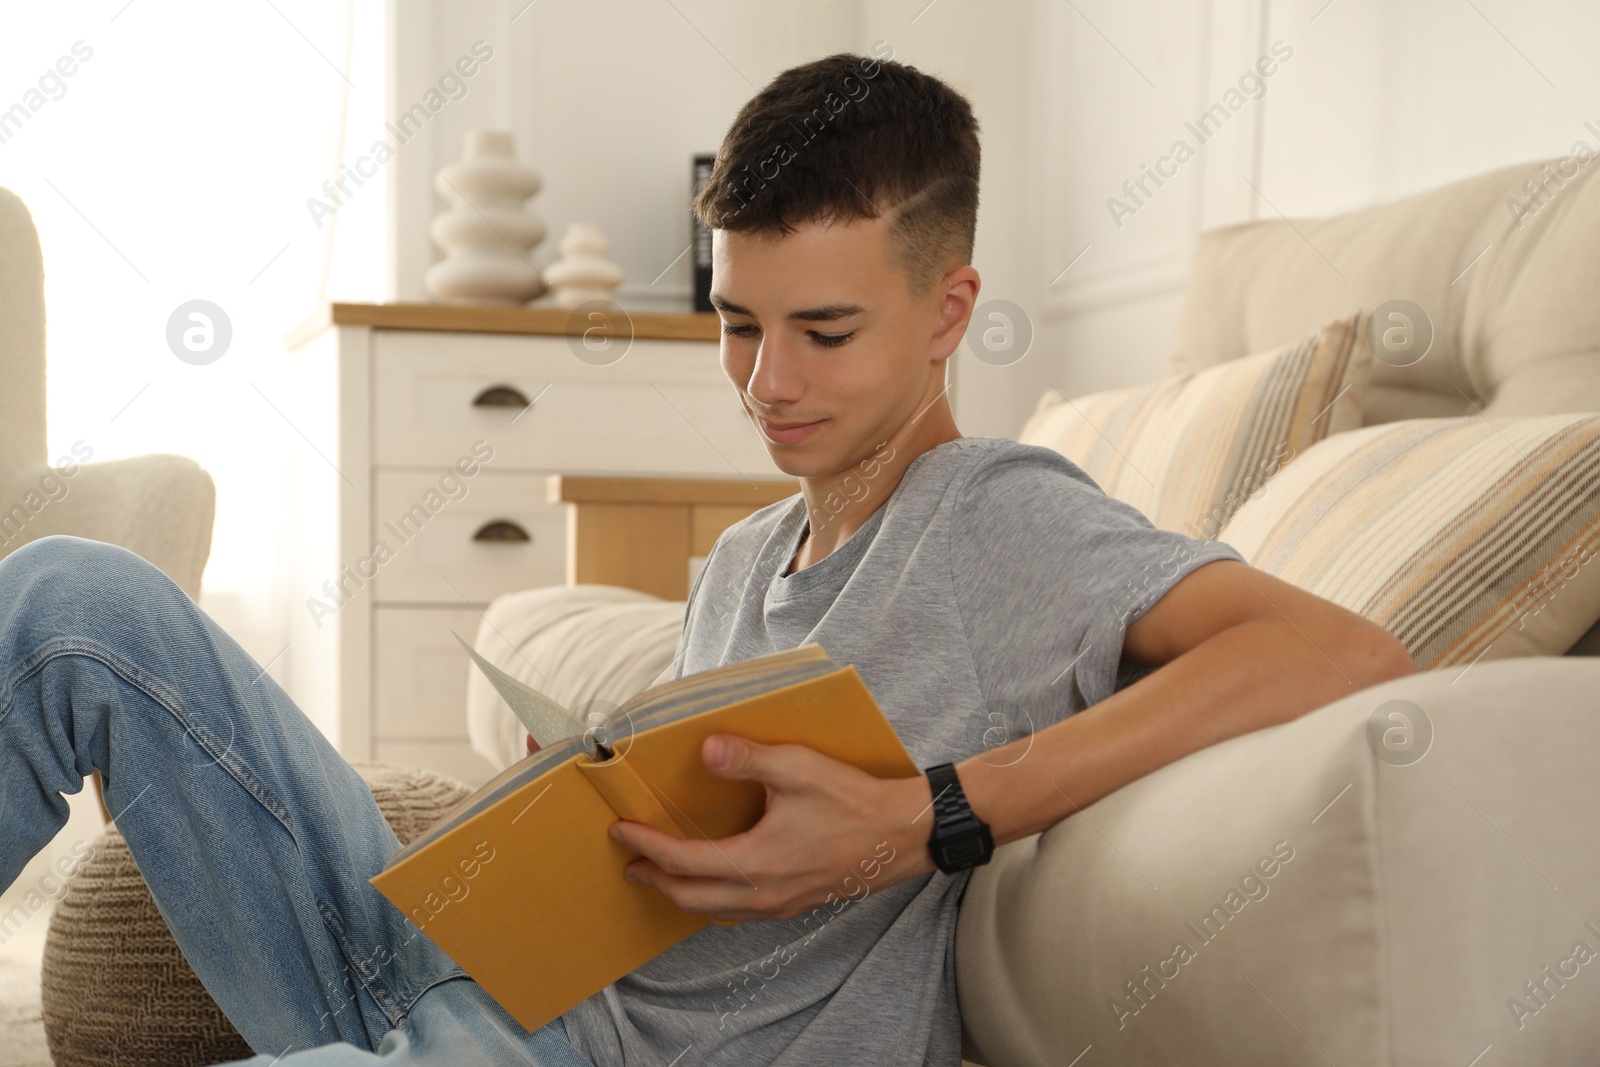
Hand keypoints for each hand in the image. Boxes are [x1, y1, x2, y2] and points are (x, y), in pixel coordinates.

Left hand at [607, 735, 935, 922]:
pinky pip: (740, 910)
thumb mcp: (798, 769)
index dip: (647, 845)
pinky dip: (714, 898)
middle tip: (630, 862)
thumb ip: (748, 759)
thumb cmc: (854, 802)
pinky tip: (716, 880)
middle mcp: (762, 893)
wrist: (905, 835)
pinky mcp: (797, 902)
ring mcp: (781, 904)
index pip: (683, 859)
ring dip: (683, 893)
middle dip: (655, 879)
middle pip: (690, 897)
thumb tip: (706, 750)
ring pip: (715, 909)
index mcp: (755, 862)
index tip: (620, 831)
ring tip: (663, 873)